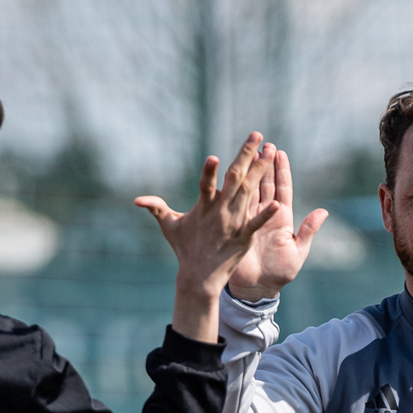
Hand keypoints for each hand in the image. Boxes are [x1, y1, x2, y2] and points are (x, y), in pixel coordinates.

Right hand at [137, 133, 278, 342]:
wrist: (198, 278)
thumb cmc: (184, 249)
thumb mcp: (169, 226)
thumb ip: (156, 207)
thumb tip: (135, 200)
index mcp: (203, 207)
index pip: (205, 185)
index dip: (208, 172)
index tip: (213, 157)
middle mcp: (219, 212)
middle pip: (234, 180)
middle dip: (246, 155)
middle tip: (257, 134)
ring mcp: (233, 224)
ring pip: (249, 193)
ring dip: (260, 172)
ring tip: (271, 152)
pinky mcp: (243, 237)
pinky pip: (256, 223)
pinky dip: (265, 215)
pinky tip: (277, 203)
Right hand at [229, 146, 326, 301]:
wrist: (257, 289)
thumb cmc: (280, 273)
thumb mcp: (298, 252)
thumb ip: (308, 231)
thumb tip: (322, 211)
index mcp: (282, 218)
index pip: (283, 189)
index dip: (281, 171)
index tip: (280, 153)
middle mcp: (266, 215)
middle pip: (266, 184)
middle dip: (265, 164)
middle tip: (263, 144)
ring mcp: (250, 219)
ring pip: (250, 190)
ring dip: (249, 172)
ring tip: (248, 153)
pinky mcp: (237, 226)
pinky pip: (235, 206)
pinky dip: (233, 192)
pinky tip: (229, 177)